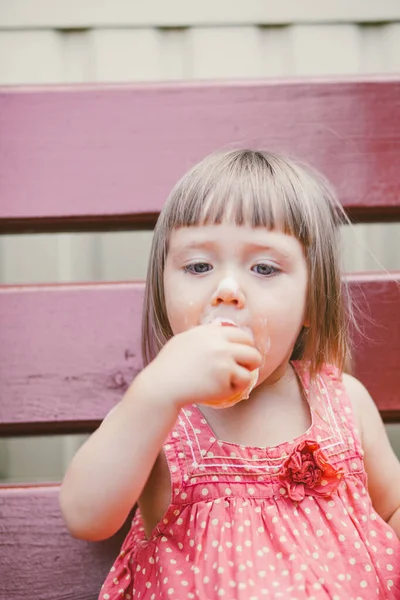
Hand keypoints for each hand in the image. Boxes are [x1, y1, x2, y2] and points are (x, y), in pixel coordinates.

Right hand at [143, 324, 261, 408]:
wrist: (162, 386)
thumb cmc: (169, 365)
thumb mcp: (184, 340)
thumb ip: (204, 334)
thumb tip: (219, 326)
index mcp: (211, 332)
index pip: (241, 335)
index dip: (245, 346)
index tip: (242, 355)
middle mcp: (220, 344)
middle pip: (252, 349)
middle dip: (251, 360)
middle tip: (244, 369)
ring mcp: (224, 361)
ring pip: (252, 367)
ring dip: (246, 374)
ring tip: (232, 381)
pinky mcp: (224, 380)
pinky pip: (242, 383)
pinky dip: (236, 388)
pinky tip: (220, 390)